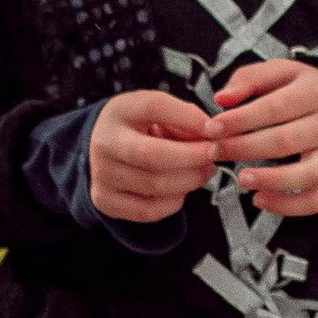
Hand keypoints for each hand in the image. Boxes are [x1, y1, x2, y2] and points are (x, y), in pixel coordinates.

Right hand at [89, 86, 217, 224]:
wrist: (106, 146)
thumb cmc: (140, 127)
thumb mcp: (161, 112)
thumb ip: (187, 118)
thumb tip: (214, 135)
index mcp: (120, 111)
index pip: (154, 107)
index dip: (189, 119)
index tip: (215, 130)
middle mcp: (105, 142)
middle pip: (152, 155)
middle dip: (192, 158)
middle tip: (214, 156)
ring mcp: (102, 174)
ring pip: (154, 185)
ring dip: (189, 181)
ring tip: (203, 171)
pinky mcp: (105, 200)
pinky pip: (147, 210)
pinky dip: (173, 202)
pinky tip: (181, 191)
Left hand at [214, 57, 317, 216]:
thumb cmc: (307, 92)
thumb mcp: (283, 72)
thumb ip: (250, 79)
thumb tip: (222, 99)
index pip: (275, 108)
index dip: (240, 120)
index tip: (212, 128)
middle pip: (285, 141)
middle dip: (244, 148)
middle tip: (215, 152)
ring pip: (305, 175)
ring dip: (268, 180)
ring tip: (240, 179)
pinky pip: (314, 201)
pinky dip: (286, 206)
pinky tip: (259, 199)